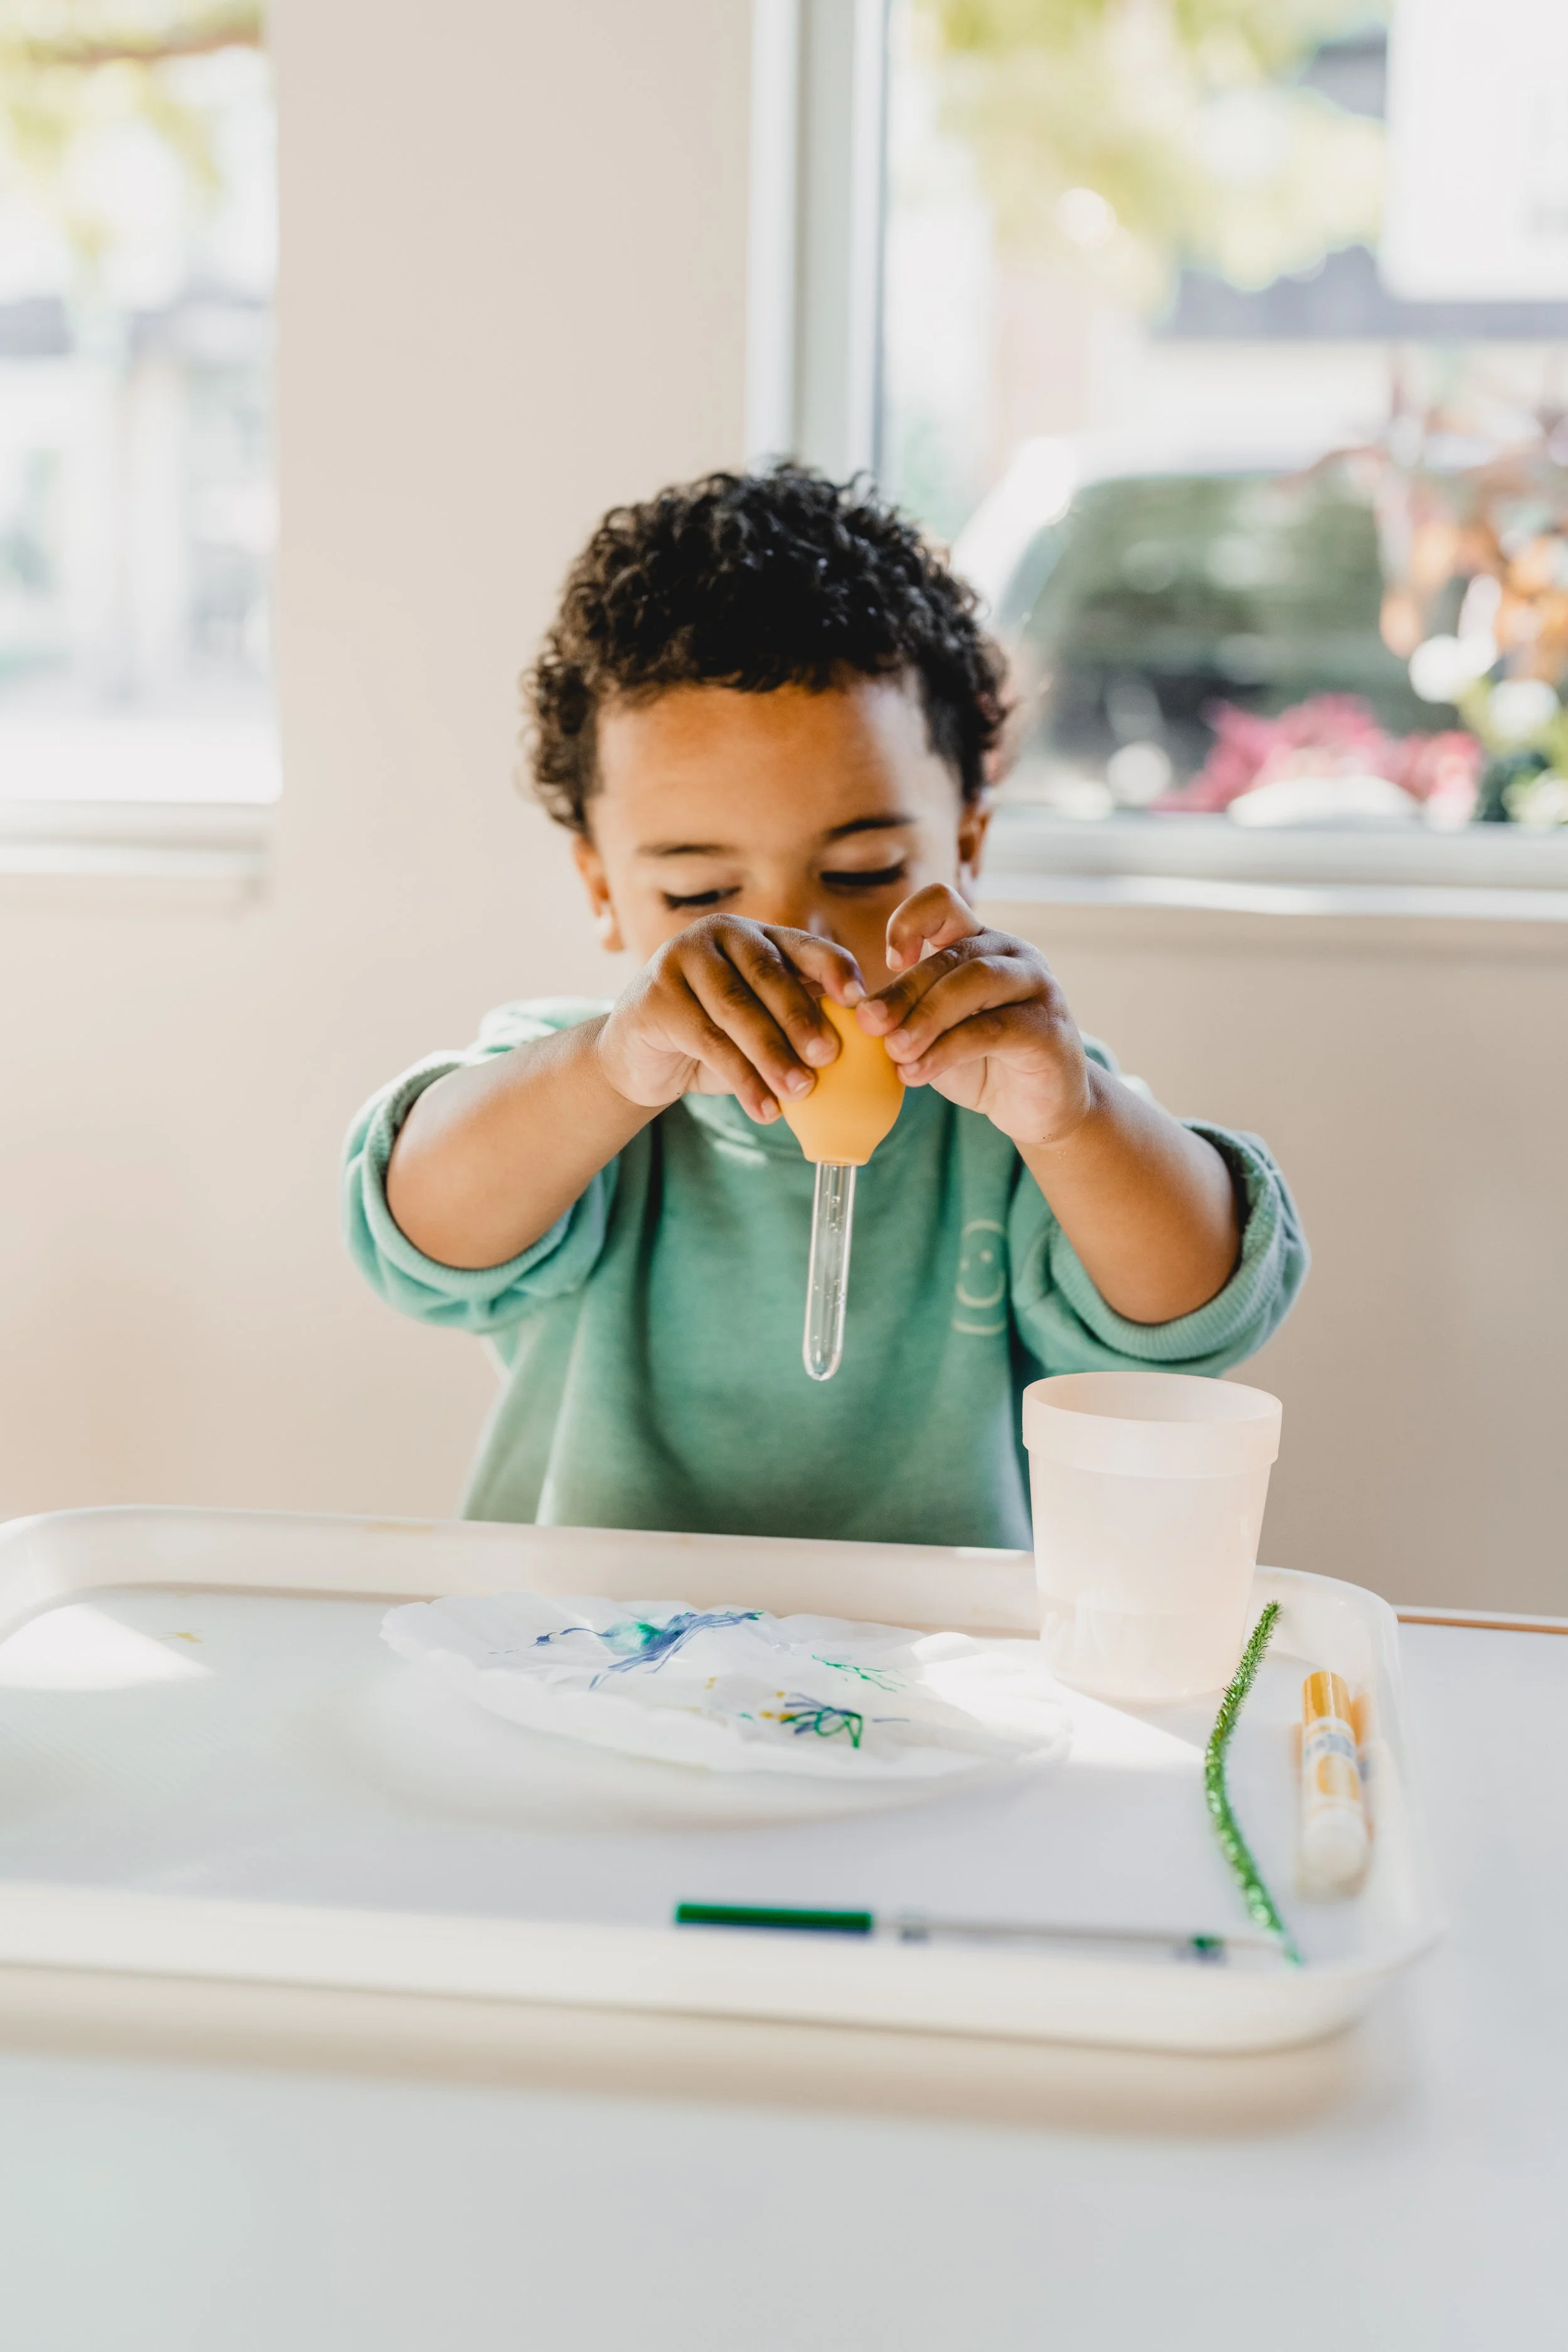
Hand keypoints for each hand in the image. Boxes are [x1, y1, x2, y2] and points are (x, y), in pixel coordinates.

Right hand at [595, 915, 865, 1122]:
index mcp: (759, 937)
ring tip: (801, 1091)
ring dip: (772, 1054)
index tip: (859, 1001)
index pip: (806, 946)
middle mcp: (721, 936)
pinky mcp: (655, 996)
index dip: (835, 970)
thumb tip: (865, 1048)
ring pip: (736, 1009)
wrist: (642, 1058)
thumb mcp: (762, 1024)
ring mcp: (681, 960)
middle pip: (769, 975)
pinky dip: (742, 1079)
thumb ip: (799, 1024)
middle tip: (829, 1056)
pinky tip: (765, 1109)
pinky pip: (707, 1040)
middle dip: (802, 1018)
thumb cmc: (718, 1039)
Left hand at [855, 886, 1092, 1146]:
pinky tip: (915, 1074)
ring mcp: (1037, 986)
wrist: (1037, 1108)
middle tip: (869, 1024)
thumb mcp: (933, 1032)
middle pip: (950, 955)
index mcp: (980, 942)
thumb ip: (905, 1014)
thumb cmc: (979, 1063)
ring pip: (974, 982)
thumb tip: (863, 1013)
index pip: (942, 902)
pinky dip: (946, 1051)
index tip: (889, 962)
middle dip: (904, 991)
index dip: (908, 922)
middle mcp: (1012, 954)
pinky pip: (991, 1029)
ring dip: (925, 1017)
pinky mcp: (1048, 1028)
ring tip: (894, 1051)